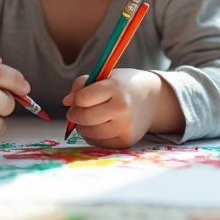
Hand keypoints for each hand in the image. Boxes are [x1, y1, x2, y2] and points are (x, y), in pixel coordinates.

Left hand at [61, 68, 175, 148]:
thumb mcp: (106, 76)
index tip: (78, 98)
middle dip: (75, 115)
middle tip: (75, 111)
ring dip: (82, 127)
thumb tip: (66, 101)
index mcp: (116, 88)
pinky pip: (98, 143)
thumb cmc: (124, 86)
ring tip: (89, 118)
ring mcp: (125, 127)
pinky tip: (99, 127)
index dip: (76, 98)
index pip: (83, 98)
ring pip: (89, 133)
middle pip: (85, 118)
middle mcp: (122, 109)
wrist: (153, 99)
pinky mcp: (126, 141)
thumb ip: (83, 84)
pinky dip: (93, 136)